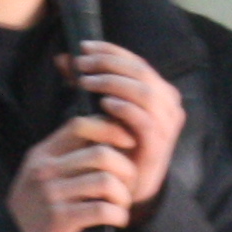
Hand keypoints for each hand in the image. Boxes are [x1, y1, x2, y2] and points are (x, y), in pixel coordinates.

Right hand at [8, 117, 140, 231]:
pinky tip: (118, 219)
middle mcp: (45, 170)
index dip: (110, 128)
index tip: (128, 142)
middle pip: (101, 153)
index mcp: (42, 154)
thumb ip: (64, 157)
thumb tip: (104, 138)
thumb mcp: (39, 175)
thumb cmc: (34, 210)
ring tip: (122, 205)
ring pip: (106, 181)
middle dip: (126, 169)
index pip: (80, 125)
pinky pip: (102, 210)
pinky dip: (118, 215)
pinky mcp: (60, 220)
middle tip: (129, 185)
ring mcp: (52, 195)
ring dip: (124, 195)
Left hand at [62, 39, 185, 206]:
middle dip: (108, 63)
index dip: (110, 50)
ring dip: (113, 82)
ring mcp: (166, 124)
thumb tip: (62, 58)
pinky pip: (144, 119)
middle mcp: (169, 103)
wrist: (130, 185)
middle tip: (81, 64)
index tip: (83, 47)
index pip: (137, 61)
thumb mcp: (101, 107)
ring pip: (144, 92)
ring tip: (86, 82)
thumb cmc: (115, 143)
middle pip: (140, 72)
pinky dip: (124, 107)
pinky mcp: (159, 144)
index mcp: (160, 91)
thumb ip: (86, 83)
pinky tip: (104, 103)